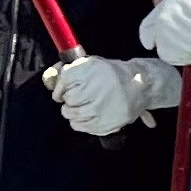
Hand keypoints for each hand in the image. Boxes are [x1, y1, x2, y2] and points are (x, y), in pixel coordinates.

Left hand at [44, 54, 180, 137]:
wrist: (141, 85)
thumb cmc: (113, 74)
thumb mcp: (92, 65)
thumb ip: (70, 70)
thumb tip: (49, 77)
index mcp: (90, 69)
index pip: (64, 79)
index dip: (60, 86)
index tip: (63, 90)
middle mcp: (94, 88)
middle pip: (67, 98)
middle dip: (69, 98)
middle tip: (79, 97)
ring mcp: (99, 107)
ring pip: (70, 113)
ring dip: (72, 110)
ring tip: (83, 106)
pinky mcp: (103, 123)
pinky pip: (78, 125)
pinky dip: (78, 122)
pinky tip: (86, 116)